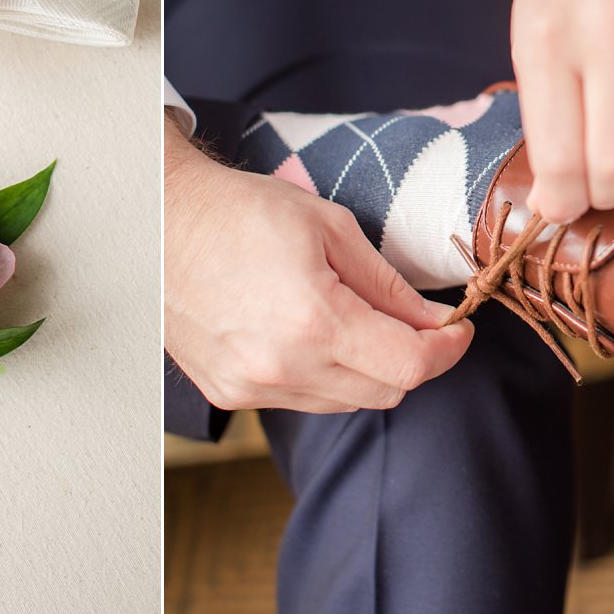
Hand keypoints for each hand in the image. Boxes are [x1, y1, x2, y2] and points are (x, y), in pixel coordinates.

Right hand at [164, 118, 473, 412]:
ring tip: (347, 317)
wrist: (157, 222)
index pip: (409, 367)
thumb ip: (389, 285)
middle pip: (384, 393)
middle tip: (411, 319)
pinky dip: (320, 375)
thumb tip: (435, 322)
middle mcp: (280, 368)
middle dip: (409, 358)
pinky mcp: (229, 393)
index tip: (456, 329)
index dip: (447, 350)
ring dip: (364, 369)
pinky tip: (304, 332)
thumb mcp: (329, 227)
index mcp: (312, 321)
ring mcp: (250, 387)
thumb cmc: (239, 212)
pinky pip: (301, 400)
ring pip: (344, 402)